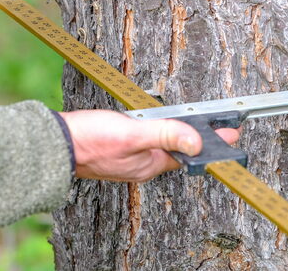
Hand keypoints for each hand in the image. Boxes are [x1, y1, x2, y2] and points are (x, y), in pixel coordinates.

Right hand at [60, 110, 240, 181]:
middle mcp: (143, 164)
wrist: (55, 145)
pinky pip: (147, 141)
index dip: (211, 142)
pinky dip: (159, 131)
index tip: (233, 132)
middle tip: (220, 127)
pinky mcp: (119, 149)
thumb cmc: (90, 140)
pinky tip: (158, 123)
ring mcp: (130, 158)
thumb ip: (165, 134)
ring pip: (163, 144)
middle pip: (179, 149)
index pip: (189, 153)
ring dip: (179, 133)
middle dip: (200, 138)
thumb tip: (196, 141)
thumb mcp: (132, 134)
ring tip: (196, 123)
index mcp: (150, 164)